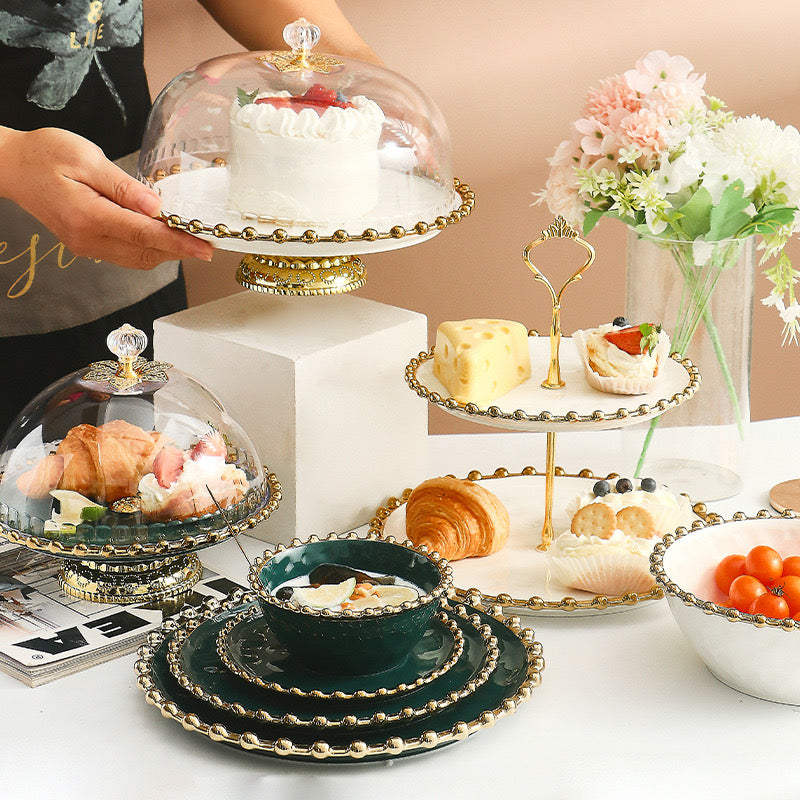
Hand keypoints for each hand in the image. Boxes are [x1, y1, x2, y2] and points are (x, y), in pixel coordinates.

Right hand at [0, 127, 213, 268]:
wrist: (12, 166)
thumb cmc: (46, 154)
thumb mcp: (87, 158)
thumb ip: (124, 186)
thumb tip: (156, 207)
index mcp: (89, 216)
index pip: (145, 235)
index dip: (179, 242)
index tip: (204, 247)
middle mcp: (88, 239)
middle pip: (145, 253)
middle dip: (178, 250)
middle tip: (206, 242)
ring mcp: (86, 247)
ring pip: (138, 259)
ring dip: (166, 251)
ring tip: (190, 239)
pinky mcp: (86, 245)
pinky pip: (126, 254)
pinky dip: (149, 248)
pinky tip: (162, 235)